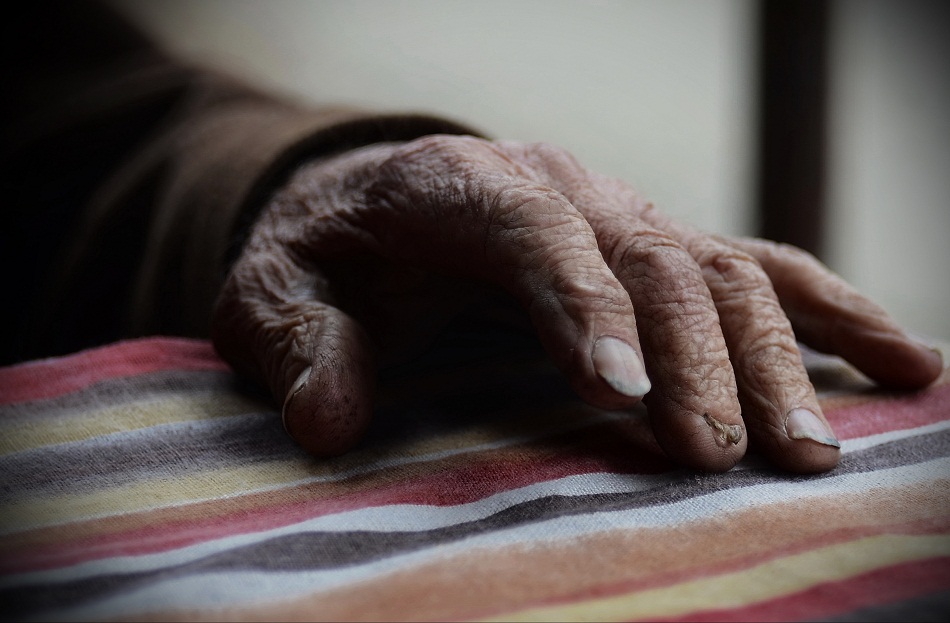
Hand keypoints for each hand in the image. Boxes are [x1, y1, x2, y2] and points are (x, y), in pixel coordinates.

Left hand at [212, 135, 942, 472]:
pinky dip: (834, 312)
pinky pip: (761, 266)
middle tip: (719, 458)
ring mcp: (623, 215)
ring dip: (778, 357)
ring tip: (813, 450)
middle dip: (694, 359)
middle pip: (654, 260)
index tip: (623, 396)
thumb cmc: (333, 251)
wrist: (378, 202)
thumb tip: (324, 421)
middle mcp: (565, 189)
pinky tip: (902, 363)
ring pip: (724, 268)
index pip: (539, 237)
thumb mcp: (279, 290)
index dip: (585, 307)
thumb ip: (296, 342)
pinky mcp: (659, 245)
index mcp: (465, 185)